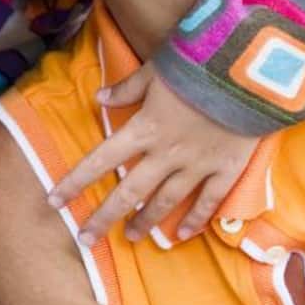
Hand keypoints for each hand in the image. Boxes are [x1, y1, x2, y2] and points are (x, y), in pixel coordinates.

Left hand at [47, 68, 257, 244]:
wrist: (250, 73)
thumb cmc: (199, 64)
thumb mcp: (156, 70)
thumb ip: (127, 88)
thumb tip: (99, 98)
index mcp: (144, 129)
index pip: (100, 161)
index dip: (75, 182)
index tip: (54, 201)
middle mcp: (166, 154)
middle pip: (128, 192)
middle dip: (103, 218)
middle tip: (85, 240)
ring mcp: (197, 165)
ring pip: (165, 201)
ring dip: (145, 221)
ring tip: (131, 237)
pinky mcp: (226, 169)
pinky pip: (208, 201)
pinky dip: (195, 220)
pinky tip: (182, 235)